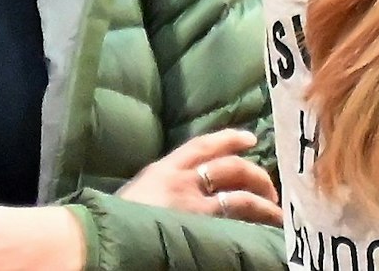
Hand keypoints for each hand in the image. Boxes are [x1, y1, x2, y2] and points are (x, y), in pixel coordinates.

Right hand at [118, 127, 282, 224]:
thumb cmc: (112, 220)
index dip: (230, 138)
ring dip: (264, 205)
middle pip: (232, 168)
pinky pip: (235, 225)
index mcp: (164, 169)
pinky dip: (252, 227)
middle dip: (256, 175)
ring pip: (241, 198)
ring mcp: (194, 208)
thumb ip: (162, 186)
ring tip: (277, 213)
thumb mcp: (138, 192)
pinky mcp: (201, 232)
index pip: (203, 145)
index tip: (251, 139)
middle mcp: (183, 182)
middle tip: (270, 187)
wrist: (101, 239)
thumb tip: (185, 188)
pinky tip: (263, 233)